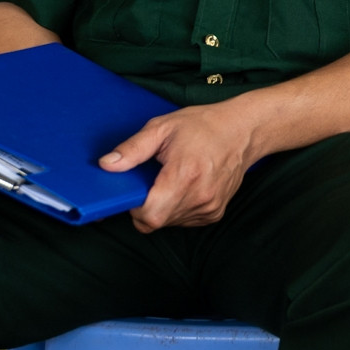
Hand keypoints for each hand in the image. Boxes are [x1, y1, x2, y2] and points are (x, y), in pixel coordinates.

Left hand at [99, 98, 262, 232]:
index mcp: (184, 175)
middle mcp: (200, 196)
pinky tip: (184, 187)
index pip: (149, 215)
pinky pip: (184, 221)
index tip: (136, 190)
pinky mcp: (215, 213)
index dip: (135, 207)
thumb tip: (107, 165)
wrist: (242, 131)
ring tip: (171, 180)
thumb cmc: (202, 126)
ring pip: (169, 223)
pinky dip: (177, 209)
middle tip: (152, 181)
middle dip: (146, 206)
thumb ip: (133, 149)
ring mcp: (209, 207)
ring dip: (162, 207)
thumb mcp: (162, 127)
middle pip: (156, 222)